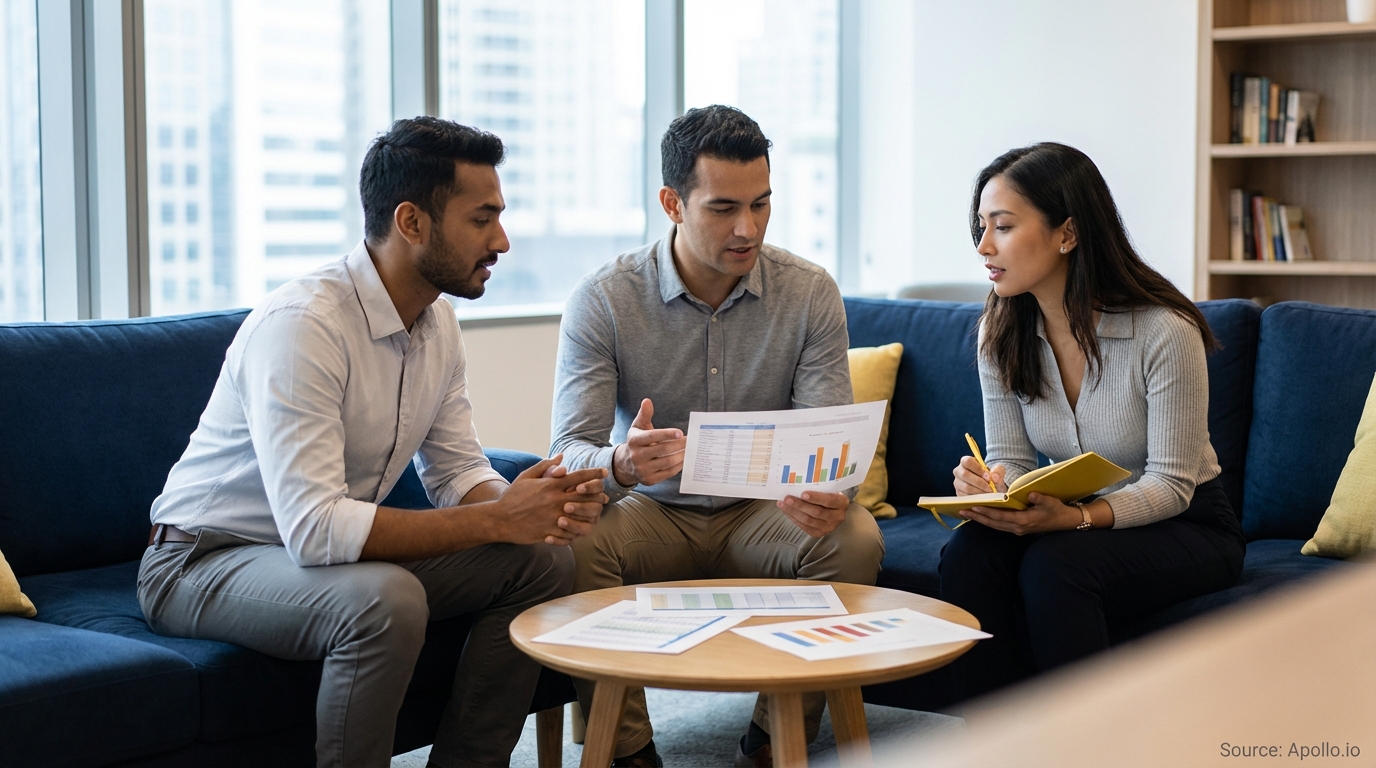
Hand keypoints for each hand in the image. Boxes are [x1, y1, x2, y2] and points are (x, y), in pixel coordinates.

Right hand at [497, 454, 607, 545]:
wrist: (500, 519)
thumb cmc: (513, 496)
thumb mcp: (527, 476)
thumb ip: (546, 465)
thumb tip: (562, 457)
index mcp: (551, 485)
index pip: (580, 477)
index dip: (595, 473)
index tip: (604, 473)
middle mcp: (555, 501)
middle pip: (587, 497)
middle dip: (599, 495)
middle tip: (603, 495)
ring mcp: (554, 518)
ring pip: (583, 517)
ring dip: (592, 515)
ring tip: (595, 513)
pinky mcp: (551, 532)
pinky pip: (572, 533)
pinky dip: (578, 530)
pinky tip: (580, 527)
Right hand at [611, 399, 685, 486]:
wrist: (625, 464)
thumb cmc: (637, 441)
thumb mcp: (638, 427)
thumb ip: (645, 414)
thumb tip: (647, 401)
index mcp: (634, 441)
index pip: (653, 437)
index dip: (667, 434)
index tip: (681, 433)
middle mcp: (636, 456)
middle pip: (664, 450)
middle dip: (680, 445)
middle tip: (690, 440)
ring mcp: (642, 470)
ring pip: (668, 462)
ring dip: (681, 455)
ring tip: (689, 449)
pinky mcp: (649, 480)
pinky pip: (668, 473)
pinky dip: (678, 466)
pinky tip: (684, 459)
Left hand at [777, 491, 848, 537]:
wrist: (834, 510)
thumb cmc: (829, 495)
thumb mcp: (829, 489)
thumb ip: (819, 487)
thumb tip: (799, 483)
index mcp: (842, 503)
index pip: (829, 501)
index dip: (816, 498)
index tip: (803, 493)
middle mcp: (838, 517)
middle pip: (816, 512)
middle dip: (799, 505)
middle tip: (787, 498)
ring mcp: (829, 527)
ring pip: (808, 520)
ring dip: (793, 512)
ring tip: (782, 504)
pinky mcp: (819, 533)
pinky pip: (804, 526)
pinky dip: (793, 518)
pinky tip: (786, 511)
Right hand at [953, 456, 1006, 495]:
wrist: (989, 487)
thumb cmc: (991, 477)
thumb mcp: (997, 472)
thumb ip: (998, 472)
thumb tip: (995, 477)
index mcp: (966, 462)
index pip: (967, 462)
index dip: (977, 469)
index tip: (988, 477)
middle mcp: (959, 471)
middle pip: (965, 475)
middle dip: (979, 482)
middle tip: (990, 488)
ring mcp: (957, 483)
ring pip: (966, 487)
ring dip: (979, 491)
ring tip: (989, 494)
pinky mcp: (959, 493)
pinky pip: (965, 497)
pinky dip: (976, 499)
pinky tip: (984, 499)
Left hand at [960, 492, 1080, 535]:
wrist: (1066, 522)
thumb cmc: (1057, 510)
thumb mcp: (1050, 502)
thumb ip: (1039, 498)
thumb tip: (1029, 494)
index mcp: (1024, 521)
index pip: (1000, 517)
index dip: (986, 512)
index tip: (974, 506)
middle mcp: (1018, 527)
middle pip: (993, 523)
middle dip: (977, 517)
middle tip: (962, 511)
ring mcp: (1018, 529)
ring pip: (995, 526)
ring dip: (981, 520)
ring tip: (967, 513)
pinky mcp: (1019, 528)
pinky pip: (1000, 525)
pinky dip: (989, 521)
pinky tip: (982, 516)